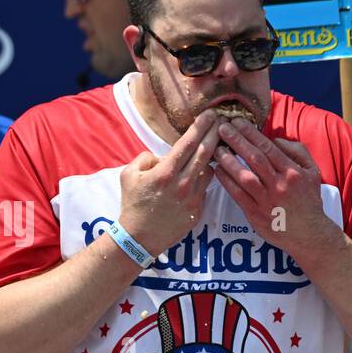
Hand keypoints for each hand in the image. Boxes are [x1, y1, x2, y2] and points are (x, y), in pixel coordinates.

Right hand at [117, 109, 222, 256]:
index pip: (188, 143)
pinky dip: (205, 177)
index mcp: (165, 172)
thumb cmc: (132, 204)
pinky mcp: (198, 210)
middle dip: (215, 133)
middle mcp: (182, 183)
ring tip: (217, 144)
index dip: (201, 126)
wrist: (139, 238)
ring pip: (210, 169)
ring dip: (214, 155)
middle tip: (223, 120)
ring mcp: (192, 198)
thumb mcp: (128, 175)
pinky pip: (206, 187)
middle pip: (205, 152)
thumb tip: (162, 155)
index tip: (210, 114)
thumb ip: (145, 158)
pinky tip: (205, 170)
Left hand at [213, 117, 339, 261]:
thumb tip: (274, 139)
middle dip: (237, 141)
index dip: (251, 133)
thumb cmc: (308, 199)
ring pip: (245, 177)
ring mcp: (267, 201)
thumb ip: (297, 151)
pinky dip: (227, 182)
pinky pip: (238, 195)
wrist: (308, 233)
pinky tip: (217, 170)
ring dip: (229, 161)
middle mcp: (280, 185)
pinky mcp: (256, 214)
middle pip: (255, 159)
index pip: (269, 148)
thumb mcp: (312, 171)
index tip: (238, 121)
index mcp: (292, 172)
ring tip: (216, 148)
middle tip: (222, 128)